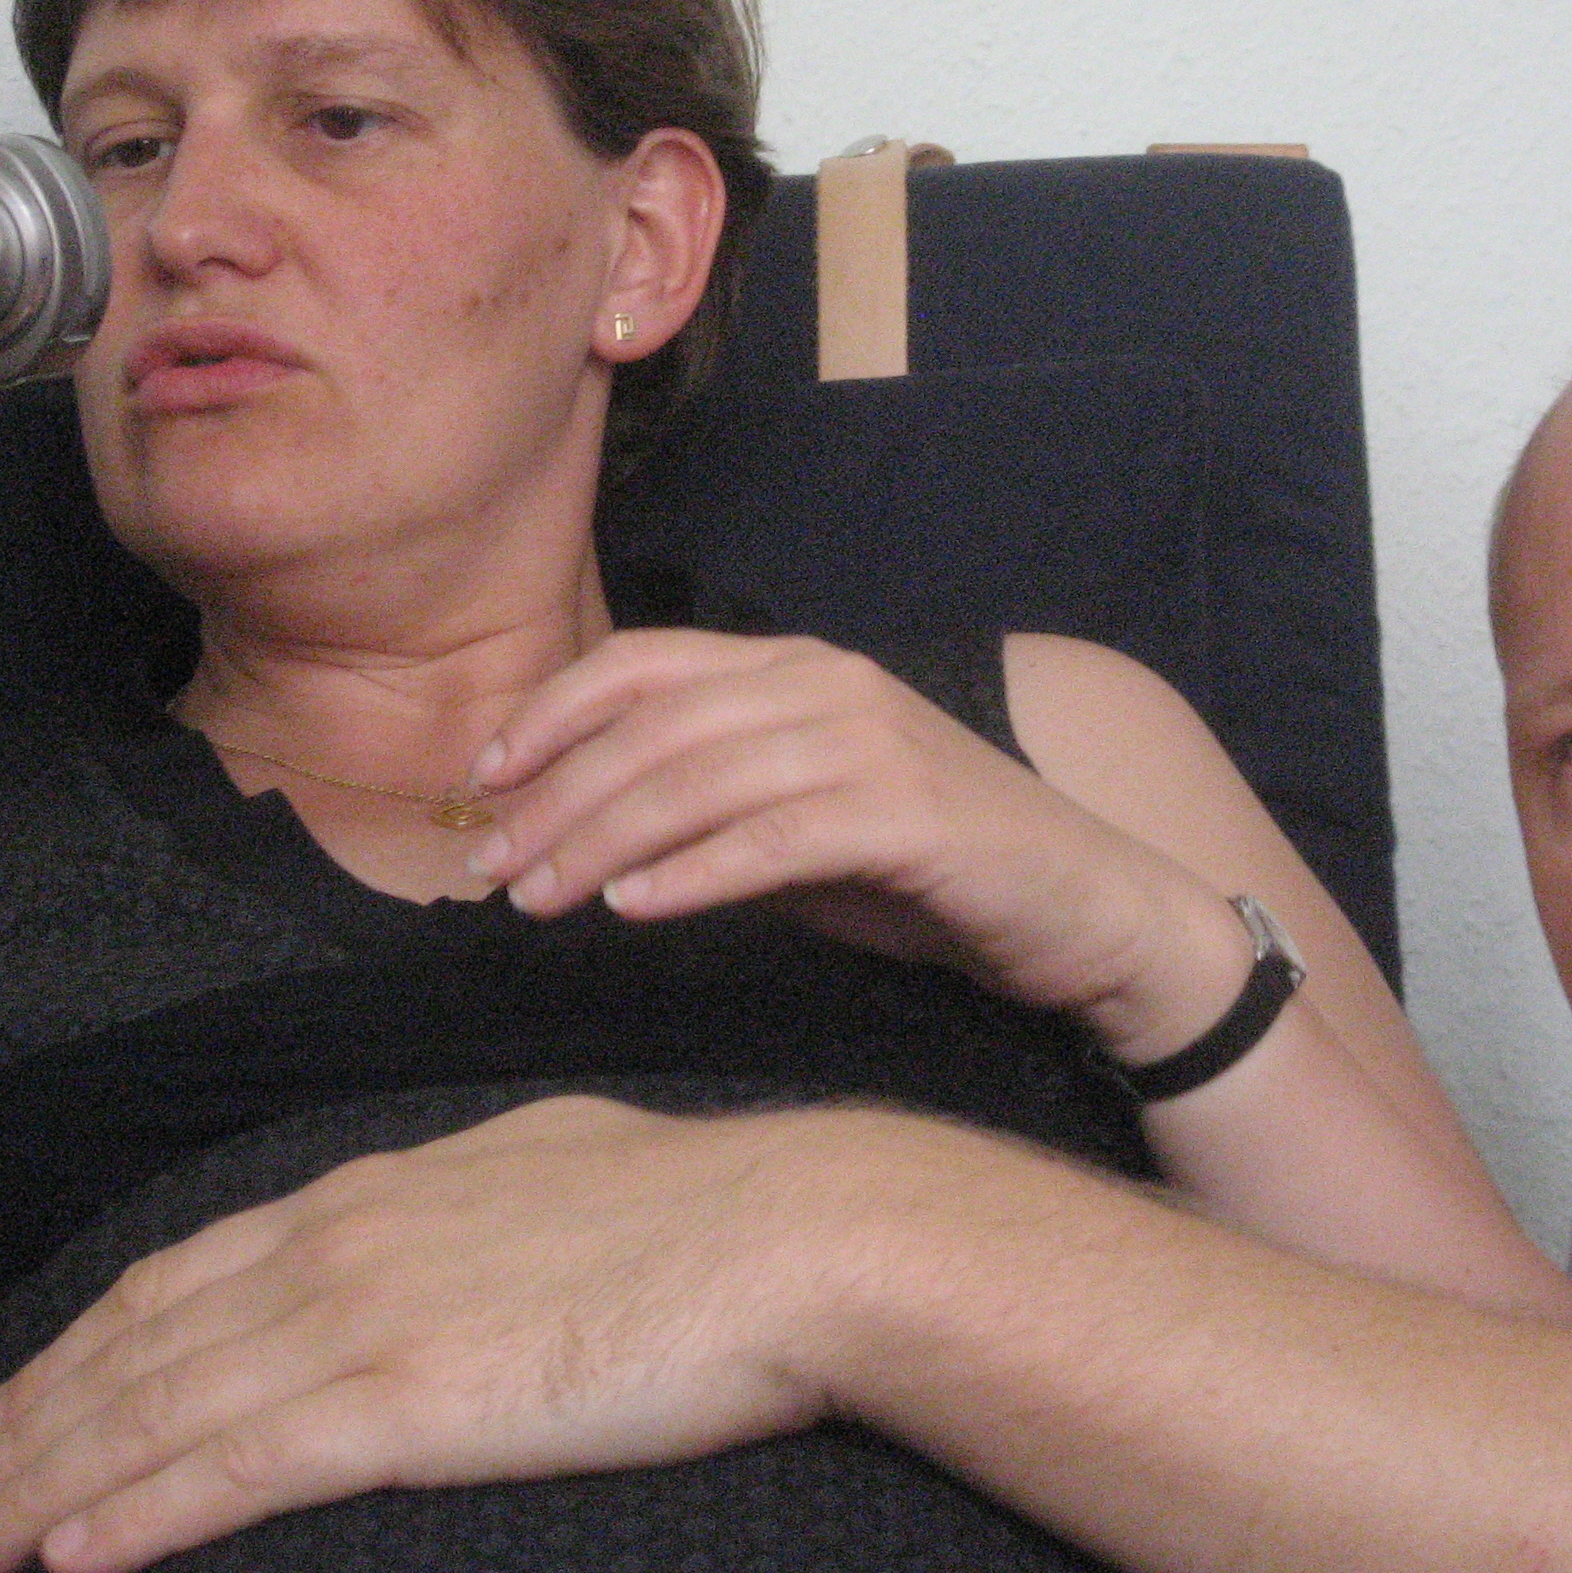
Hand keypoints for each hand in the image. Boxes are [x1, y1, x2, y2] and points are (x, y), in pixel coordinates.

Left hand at [0, 1097, 847, 1572]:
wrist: (789, 1234)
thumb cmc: (700, 1209)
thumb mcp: (552, 1163)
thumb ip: (466, 1197)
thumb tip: (447, 1213)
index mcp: (379, 1190)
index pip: (186, 1273)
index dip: (85, 1343)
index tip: (15, 1398)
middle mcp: (343, 1246)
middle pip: (143, 1345)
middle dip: (30, 1424)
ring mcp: (368, 1321)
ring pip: (163, 1408)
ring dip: (47, 1479)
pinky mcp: (409, 1403)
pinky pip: (238, 1466)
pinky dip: (140, 1508)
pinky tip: (72, 1552)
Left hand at [465, 629, 1252, 1059]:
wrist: (1089, 909)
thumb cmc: (937, 875)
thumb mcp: (806, 830)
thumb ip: (713, 812)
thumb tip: (584, 837)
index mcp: (801, 667)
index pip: (646, 663)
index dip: (552, 712)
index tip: (483, 780)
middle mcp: (831, 684)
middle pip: (655, 724)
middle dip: (557, 795)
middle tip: (491, 870)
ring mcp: (874, 743)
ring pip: (700, 777)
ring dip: (602, 839)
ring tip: (539, 898)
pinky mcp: (910, 816)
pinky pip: (774, 837)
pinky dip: (694, 872)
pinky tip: (633, 908)